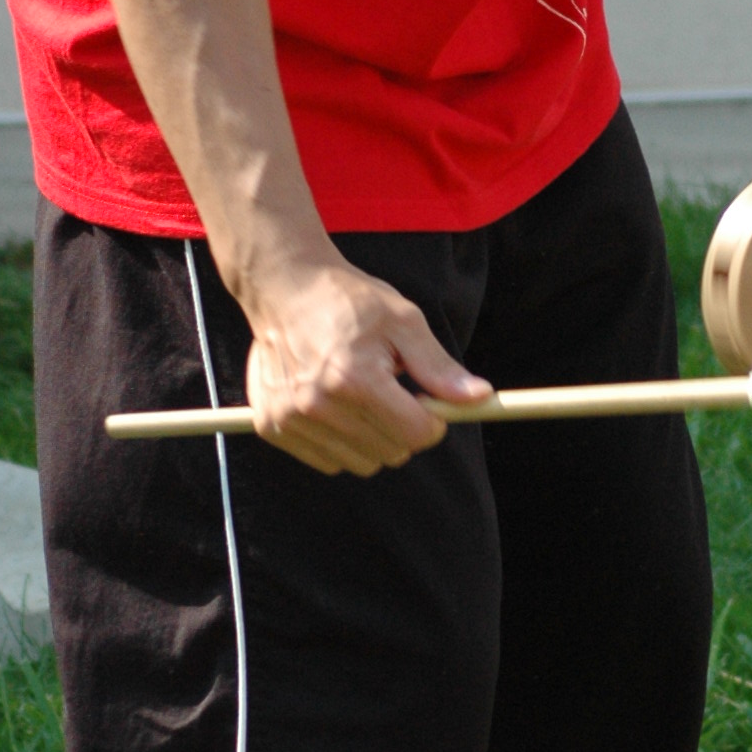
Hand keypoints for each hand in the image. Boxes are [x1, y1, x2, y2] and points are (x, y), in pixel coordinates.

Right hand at [241, 256, 490, 474]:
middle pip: (391, 454)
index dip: (432, 421)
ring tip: (358, 395)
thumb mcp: (403, 322)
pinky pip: (328, 462)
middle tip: (390, 393)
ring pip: (360, 464)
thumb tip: (480, 397)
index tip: (425, 402)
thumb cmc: (349, 301)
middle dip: (402, 429)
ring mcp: (289, 418)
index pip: (416, 434)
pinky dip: (340, 443)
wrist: (284, 287)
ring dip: (371, 439)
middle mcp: (317, 404)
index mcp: (354, 378)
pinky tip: (333, 406)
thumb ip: (439, 367)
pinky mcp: (270, 427)